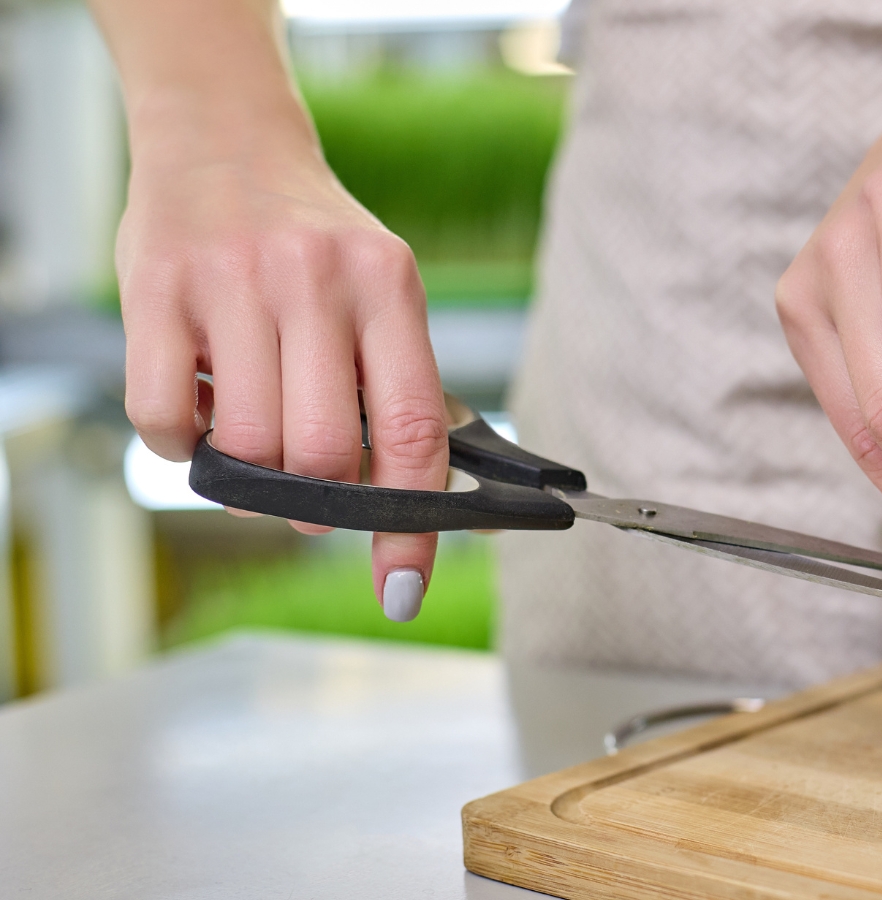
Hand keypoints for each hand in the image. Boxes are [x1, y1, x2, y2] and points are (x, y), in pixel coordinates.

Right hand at [118, 142, 447, 621]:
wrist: (225, 140)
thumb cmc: (314, 244)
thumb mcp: (379, 294)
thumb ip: (397, 387)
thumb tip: (415, 505)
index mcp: (388, 285)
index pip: (413, 431)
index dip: (412, 523)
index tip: (403, 586)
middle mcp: (316, 278)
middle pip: (320, 455)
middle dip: (314, 500)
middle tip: (303, 492)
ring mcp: (231, 281)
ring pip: (243, 447)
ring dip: (245, 474)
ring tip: (248, 432)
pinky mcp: (154, 289)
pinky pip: (162, 421)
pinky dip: (179, 445)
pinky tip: (196, 410)